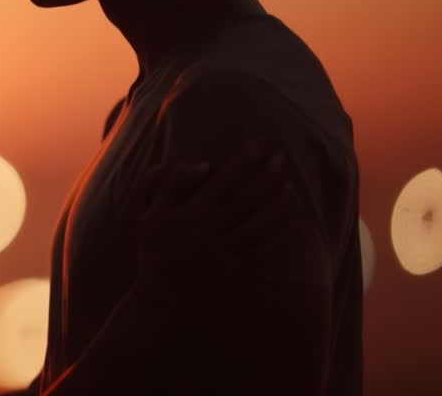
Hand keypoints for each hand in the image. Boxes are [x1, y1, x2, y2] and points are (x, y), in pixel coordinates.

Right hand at [134, 148, 293, 312]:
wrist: (160, 297)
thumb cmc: (155, 251)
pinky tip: (291, 219)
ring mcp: (224, 252)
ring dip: (277, 202)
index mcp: (190, 213)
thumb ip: (170, 183)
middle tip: (283, 157)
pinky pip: (262, 249)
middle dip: (267, 175)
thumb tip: (203, 164)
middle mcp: (210, 230)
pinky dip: (279, 234)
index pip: (224, 180)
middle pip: (246, 197)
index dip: (244, 160)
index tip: (261, 144)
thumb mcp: (150, 213)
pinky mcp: (236, 271)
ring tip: (290, 183)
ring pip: (258, 222)